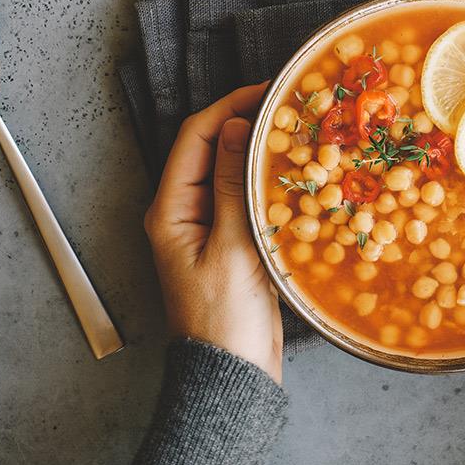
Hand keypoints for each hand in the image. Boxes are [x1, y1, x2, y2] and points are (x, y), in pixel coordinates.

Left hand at [143, 83, 282, 381]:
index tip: (267, 91)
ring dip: (257, 148)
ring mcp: (206, 226)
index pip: (195, 137)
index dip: (229, 106)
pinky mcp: (229, 241)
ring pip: (229, 170)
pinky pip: (243, 196)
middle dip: (244, 121)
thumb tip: (235, 127)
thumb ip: (231, 185)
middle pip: (210, 148)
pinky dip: (265, 178)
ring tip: (295, 130)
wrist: (232, 373)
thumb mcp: (232, 247)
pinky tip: (294, 171)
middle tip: (287, 106)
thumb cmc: (225, 320)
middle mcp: (182, 212)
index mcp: (169, 210)